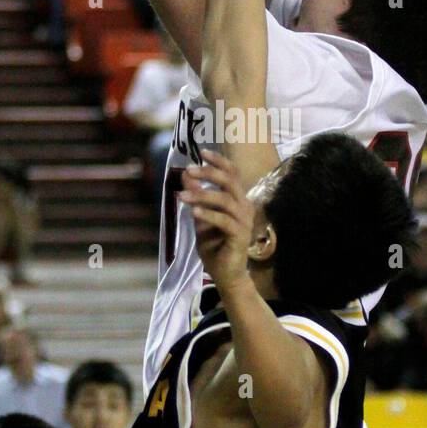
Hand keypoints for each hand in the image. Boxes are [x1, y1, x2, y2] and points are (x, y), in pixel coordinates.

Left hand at [178, 150, 254, 292]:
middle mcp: (244, 207)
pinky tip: (193, 211)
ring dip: (202, 195)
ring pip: (225, 200)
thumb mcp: (200, 217)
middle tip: (190, 170)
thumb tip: (186, 173)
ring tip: (181, 196)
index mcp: (238, 200)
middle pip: (230, 181)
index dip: (219, 161)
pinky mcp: (240, 236)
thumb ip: (196, 196)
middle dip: (209, 173)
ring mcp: (244, 221)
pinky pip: (224, 220)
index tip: (202, 152)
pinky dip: (208, 214)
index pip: (232, 174)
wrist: (225, 274)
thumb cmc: (215, 246)